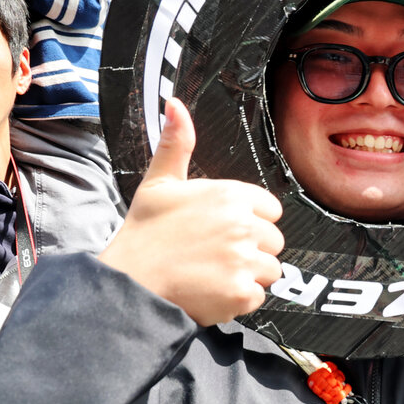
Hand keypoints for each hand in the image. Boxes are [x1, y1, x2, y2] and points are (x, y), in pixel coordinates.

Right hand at [98, 100, 284, 325]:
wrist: (129, 282)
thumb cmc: (144, 233)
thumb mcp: (159, 182)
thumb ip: (177, 143)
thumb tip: (175, 104)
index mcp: (230, 195)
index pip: (270, 211)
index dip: (250, 222)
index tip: (222, 230)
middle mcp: (242, 224)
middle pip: (274, 242)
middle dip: (251, 250)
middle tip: (214, 254)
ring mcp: (244, 259)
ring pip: (270, 270)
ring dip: (247, 276)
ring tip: (212, 273)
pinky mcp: (241, 292)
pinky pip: (258, 296)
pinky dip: (238, 300)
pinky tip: (211, 291)